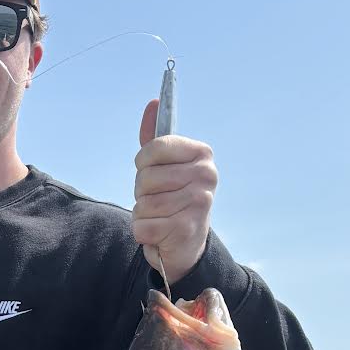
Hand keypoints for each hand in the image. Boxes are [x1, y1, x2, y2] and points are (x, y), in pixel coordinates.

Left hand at [133, 100, 217, 286]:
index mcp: (202, 154)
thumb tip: (152, 103)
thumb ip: (155, 138)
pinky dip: (143, 233)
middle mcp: (206, 176)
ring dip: (143, 214)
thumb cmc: (172, 199)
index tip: (154, 172)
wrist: (187, 245)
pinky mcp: (186, 229)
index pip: (153, 148)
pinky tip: (159, 233)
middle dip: (142, 192)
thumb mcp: (165, 167)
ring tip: (160, 217)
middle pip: (145, 177)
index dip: (143, 164)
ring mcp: (199, 203)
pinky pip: (142, 226)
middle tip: (160, 200)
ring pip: (143, 203)